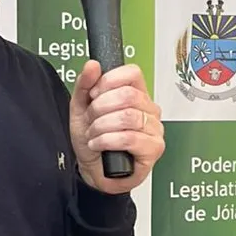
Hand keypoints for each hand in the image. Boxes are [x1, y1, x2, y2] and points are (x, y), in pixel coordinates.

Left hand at [70, 61, 163, 194]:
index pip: (132, 73)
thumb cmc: (92, 140)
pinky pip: (130, 138)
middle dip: (101, 108)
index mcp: (136, 95)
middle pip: (128, 95)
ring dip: (102, 126)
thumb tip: (93, 65)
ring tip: (93, 134)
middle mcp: (149, 110)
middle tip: (91, 119)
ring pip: (128, 117)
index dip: (108, 81)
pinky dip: (107, 141)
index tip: (93, 95)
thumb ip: (84, 84)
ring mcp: (154, 129)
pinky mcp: (153, 149)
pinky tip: (98, 145)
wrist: (91, 170)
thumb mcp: (81, 108)